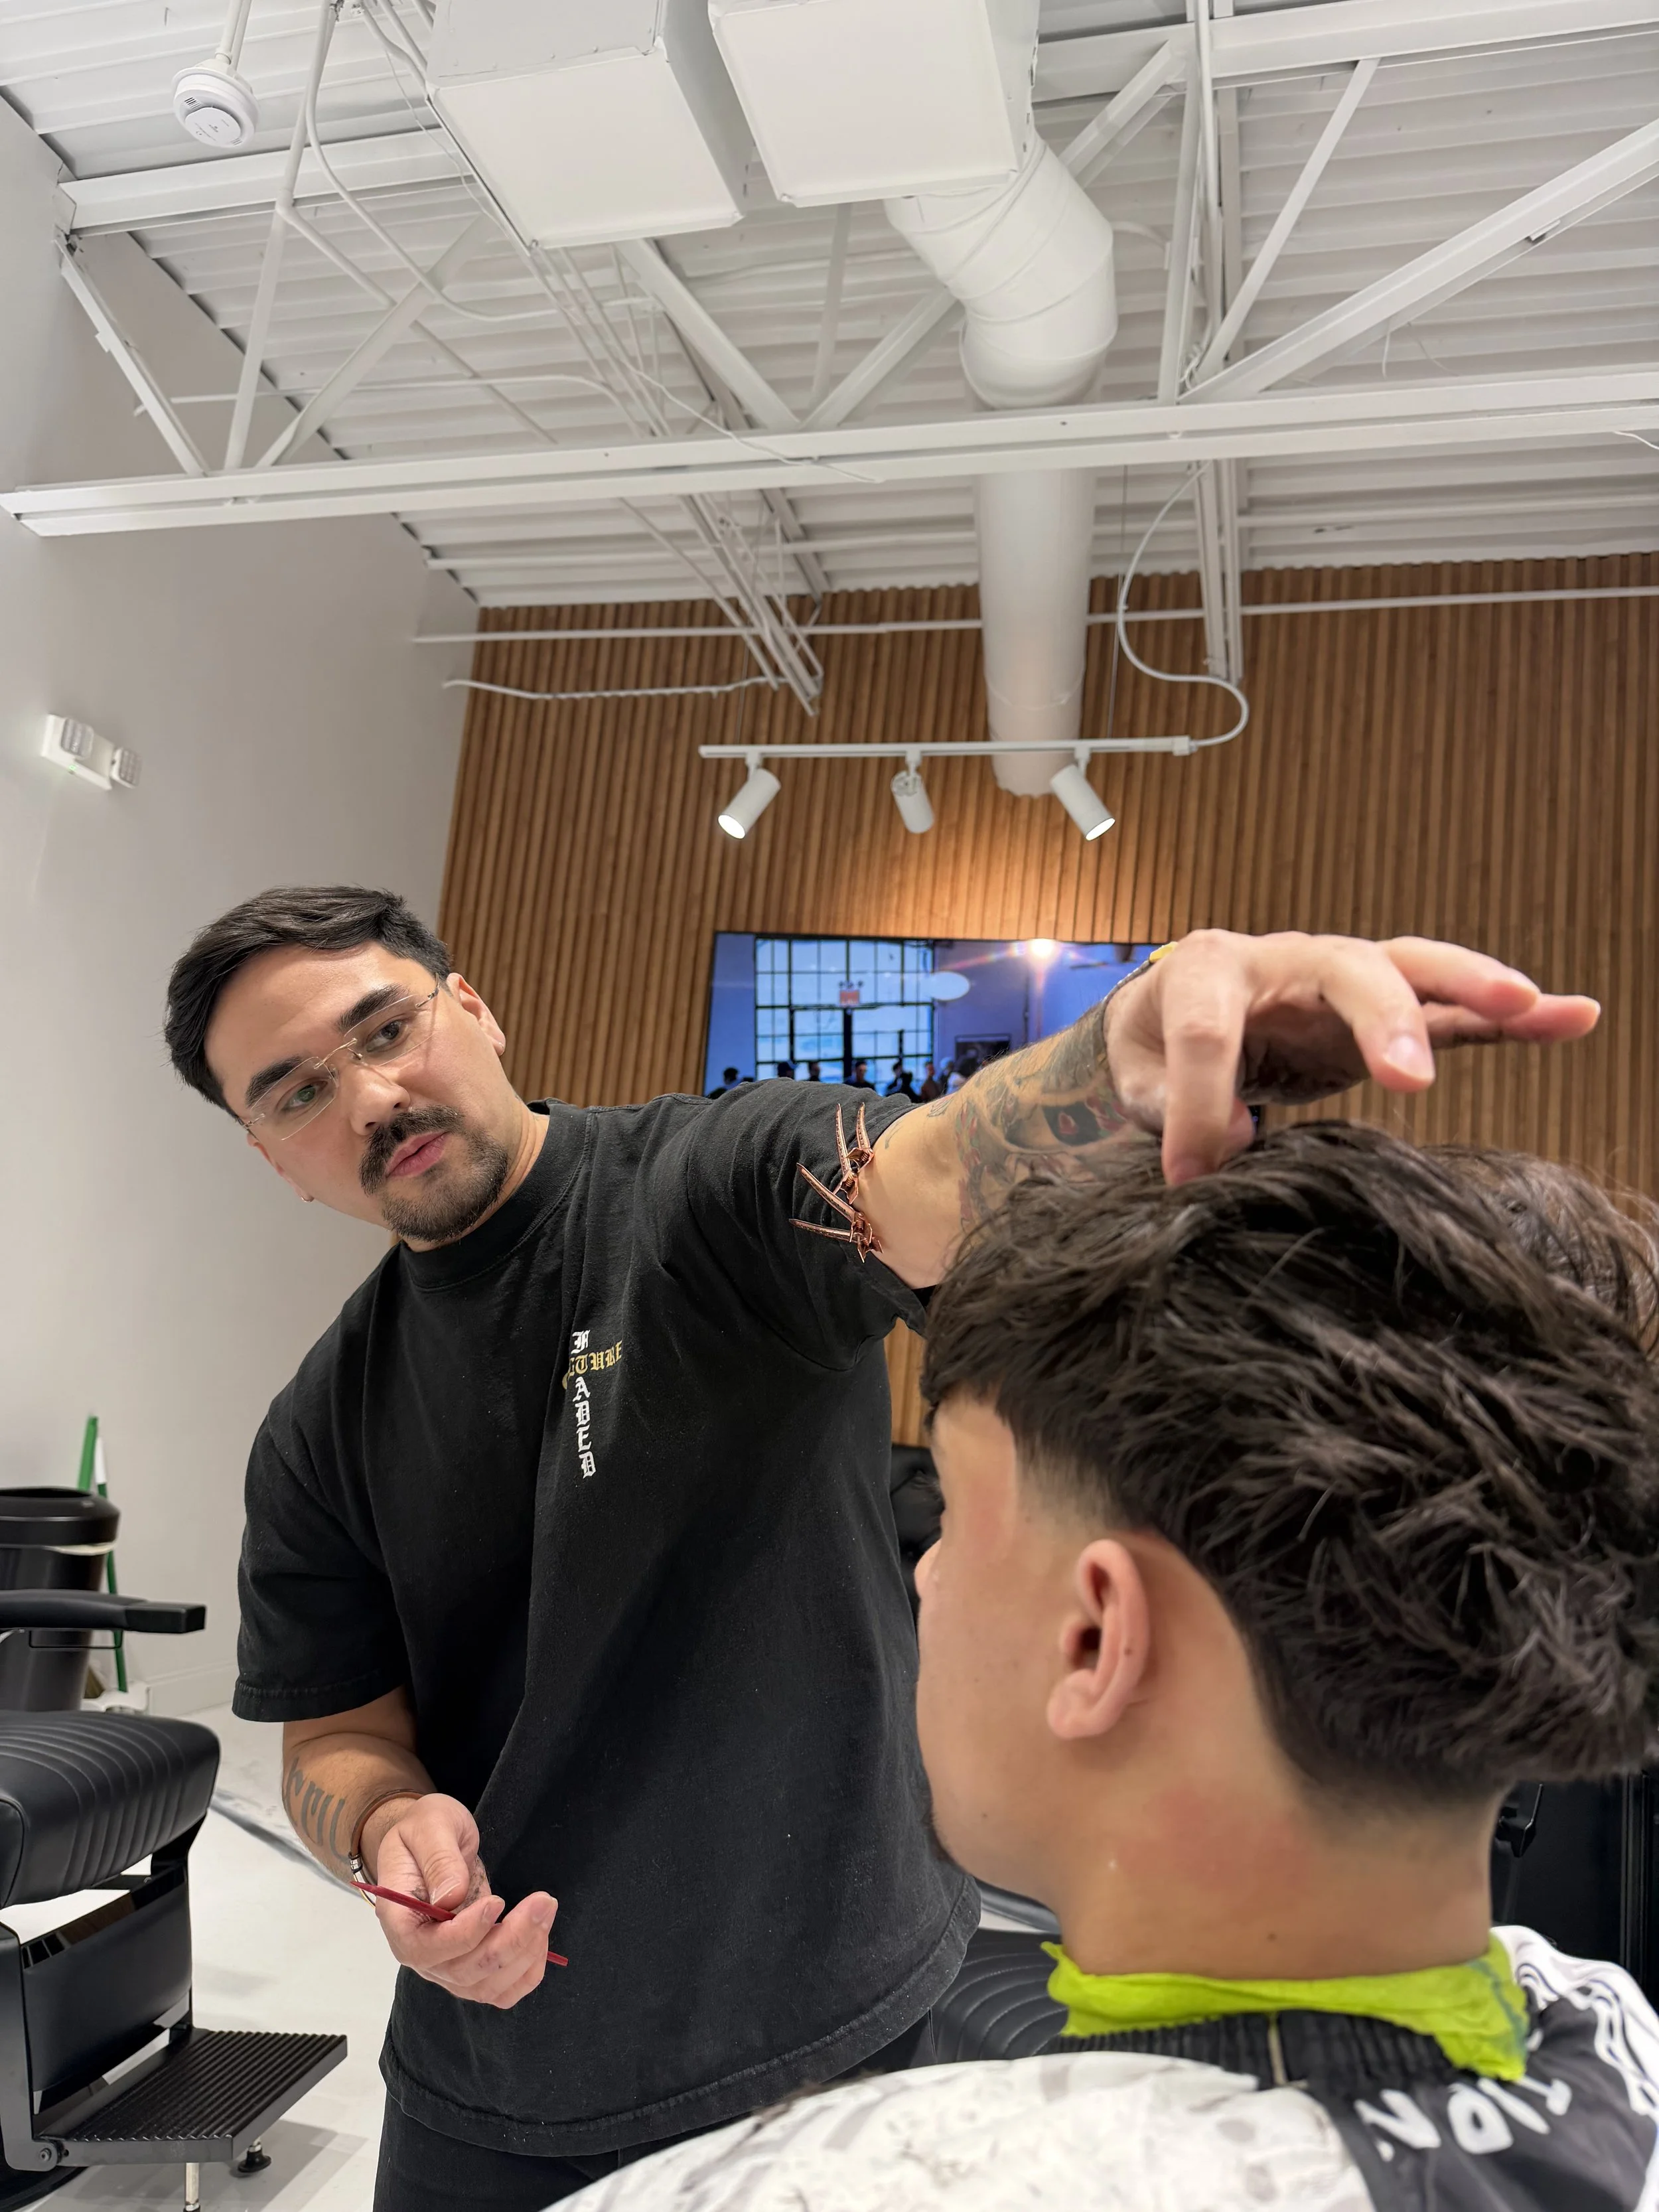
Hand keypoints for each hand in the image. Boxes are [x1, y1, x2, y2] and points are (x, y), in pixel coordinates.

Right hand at [368, 1794, 558, 2009]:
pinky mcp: (470, 1967)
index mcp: (400, 1920)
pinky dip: (525, 1973)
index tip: (497, 1902)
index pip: (425, 1949)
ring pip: (485, 1986)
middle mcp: (420, 1953)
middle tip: (543, 1901)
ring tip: (545, 1910)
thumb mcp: (429, 1826)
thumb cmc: (425, 1828)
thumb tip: (451, 1898)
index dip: (465, 1934)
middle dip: (510, 1941)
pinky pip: (498, 1991)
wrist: (431, 1839)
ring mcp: (445, 1966)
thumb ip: (439, 1859)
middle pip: (464, 1971)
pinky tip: (540, 1939)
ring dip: (523, 1954)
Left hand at [1105, 931, 1600, 1184]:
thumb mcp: (1136, 1075)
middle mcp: (1285, 958)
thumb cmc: (1156, 1045)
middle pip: (1343, 969)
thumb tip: (1227, 1144)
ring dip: (1470, 987)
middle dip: (1378, 1019)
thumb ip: (1167, 1104)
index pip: (1210, 1031)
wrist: (1176, 1017)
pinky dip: (1510, 1016)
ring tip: (1527, 1005)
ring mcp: (1342, 980)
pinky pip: (1452, 1009)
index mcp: (1207, 969)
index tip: (1191, 1172)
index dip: (1199, 1104)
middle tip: (1411, 1080)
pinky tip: (1574, 1016)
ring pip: (1413, 970)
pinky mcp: (1385, 1012)